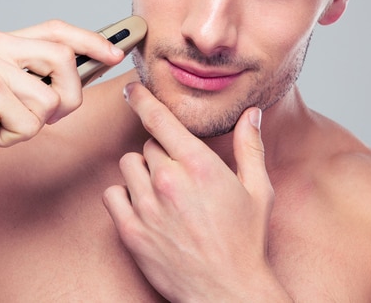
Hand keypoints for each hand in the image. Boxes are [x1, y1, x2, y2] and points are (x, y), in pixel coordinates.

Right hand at [0, 20, 123, 164]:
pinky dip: (12, 138)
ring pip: (50, 99)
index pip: (55, 29)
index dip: (91, 39)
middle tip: (42, 117)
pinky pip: (30, 123)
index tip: (115, 52)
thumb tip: (71, 84)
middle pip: (65, 59)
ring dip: (31, 125)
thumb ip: (24, 78)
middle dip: (68, 96)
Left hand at [103, 82, 284, 300]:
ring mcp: (148, 206)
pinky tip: (144, 207)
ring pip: (129, 166)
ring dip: (143, 173)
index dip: (142, 99)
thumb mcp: (258, 191)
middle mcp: (169, 181)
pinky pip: (112, 194)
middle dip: (162, 154)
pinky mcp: (132, 231)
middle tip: (181, 177)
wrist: (227, 291)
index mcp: (199, 165)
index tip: (130, 89)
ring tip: (164, 192)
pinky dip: (124, 196)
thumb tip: (252, 114)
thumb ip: (250, 147)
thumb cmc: (246, 242)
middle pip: (148, 145)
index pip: (159, 119)